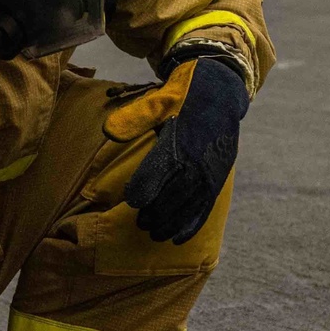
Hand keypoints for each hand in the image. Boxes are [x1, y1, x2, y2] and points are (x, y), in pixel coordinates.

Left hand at [105, 56, 248, 244]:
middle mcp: (197, 160)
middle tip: (140, 223)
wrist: (222, 91)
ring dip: (171, 222)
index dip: (143, 190)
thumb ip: (134, 117)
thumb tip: (107, 132)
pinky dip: (193, 224)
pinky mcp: (218, 176)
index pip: (158, 173)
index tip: (132, 200)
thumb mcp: (158, 100)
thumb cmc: (183, 95)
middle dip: (156, 212)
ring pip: (189, 205)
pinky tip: (178, 238)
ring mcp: (210, 171)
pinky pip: (206, 206)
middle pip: (173, 195)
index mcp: (180, 142)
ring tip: (154, 234)